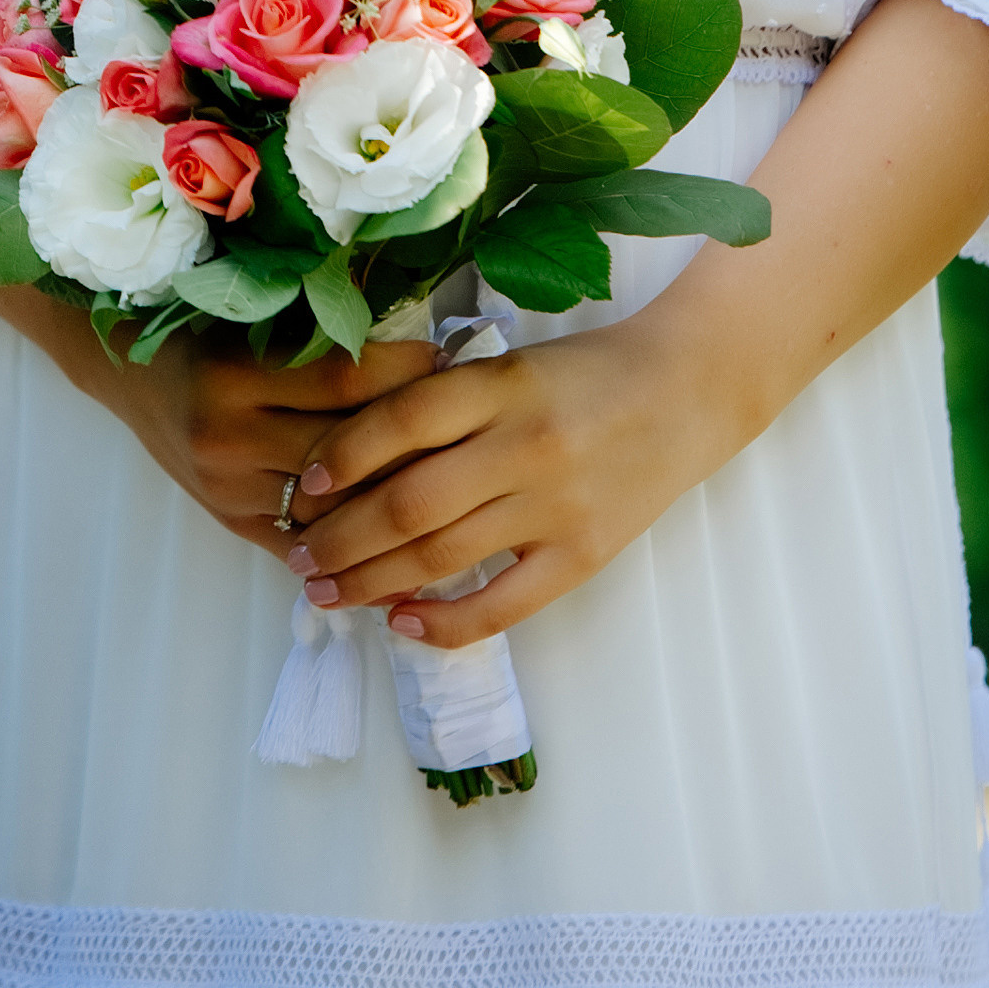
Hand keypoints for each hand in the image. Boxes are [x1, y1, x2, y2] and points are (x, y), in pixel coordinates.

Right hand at [58, 317, 439, 562]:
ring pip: (333, 506)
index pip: (345, 377)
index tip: (451, 359)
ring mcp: (229, 490)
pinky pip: (308, 547)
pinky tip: (409, 545)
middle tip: (469, 425)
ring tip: (453, 482)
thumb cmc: (204, 332)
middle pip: (347, 449)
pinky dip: (359, 551)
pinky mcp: (233, 523)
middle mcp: (229, 438)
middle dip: (415, 438)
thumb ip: (324, 336)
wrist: (129, 375)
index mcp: (236, 376)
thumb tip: (420, 347)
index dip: (408, 369)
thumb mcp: (254, 319)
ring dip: (393, 497)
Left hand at [282, 318, 719, 647]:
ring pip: (441, 556)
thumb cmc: (588, 372)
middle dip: (340, 537)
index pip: (401, 419)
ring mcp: (555, 505)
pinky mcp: (583, 555)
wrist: (688, 390)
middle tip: (299, 555)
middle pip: (408, 502)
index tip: (306, 484)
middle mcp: (524, 443)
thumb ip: (447, 402)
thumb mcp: (513, 363)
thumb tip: (355, 455)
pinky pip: (502, 605)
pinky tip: (403, 624)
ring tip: (327, 591)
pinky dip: (445, 622)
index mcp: (502, 382)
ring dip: (371, 581)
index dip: (343, 454)